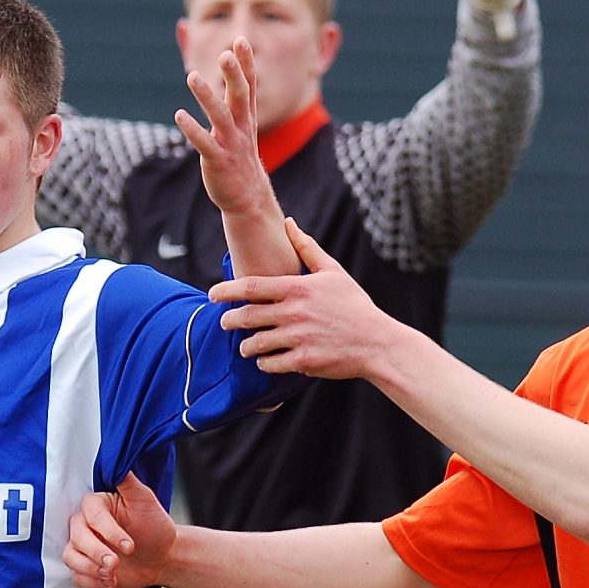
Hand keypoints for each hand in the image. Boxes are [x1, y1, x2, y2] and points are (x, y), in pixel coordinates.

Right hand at [63, 474, 177, 587]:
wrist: (163, 556)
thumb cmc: (154, 525)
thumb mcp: (144, 499)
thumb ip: (127, 480)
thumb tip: (113, 456)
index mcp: (96, 505)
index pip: (91, 516)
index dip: (108, 531)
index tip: (129, 545)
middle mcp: (85, 525)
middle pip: (76, 538)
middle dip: (96, 554)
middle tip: (116, 564)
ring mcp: (83, 547)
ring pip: (70, 557)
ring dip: (91, 569)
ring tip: (114, 574)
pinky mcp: (85, 567)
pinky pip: (76, 575)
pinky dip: (92, 581)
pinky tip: (111, 581)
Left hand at [177, 38, 271, 217]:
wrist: (247, 199)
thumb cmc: (240, 158)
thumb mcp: (242, 127)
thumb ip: (236, 101)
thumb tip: (232, 75)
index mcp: (246, 118)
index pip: (248, 86)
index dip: (246, 63)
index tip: (241, 40)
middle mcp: (241, 128)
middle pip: (239, 96)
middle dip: (234, 75)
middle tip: (226, 54)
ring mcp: (230, 144)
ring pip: (220, 117)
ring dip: (207, 97)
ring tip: (192, 76)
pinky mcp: (218, 161)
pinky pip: (204, 144)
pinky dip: (192, 130)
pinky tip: (179, 115)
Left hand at [210, 218, 387, 379]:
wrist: (376, 342)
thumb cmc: (353, 305)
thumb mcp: (332, 272)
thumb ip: (306, 248)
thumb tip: (289, 223)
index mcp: (297, 289)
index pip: (250, 287)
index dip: (226, 290)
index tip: (212, 294)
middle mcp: (294, 313)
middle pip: (246, 317)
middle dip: (230, 321)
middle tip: (225, 322)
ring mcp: (298, 338)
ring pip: (255, 344)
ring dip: (246, 346)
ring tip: (246, 345)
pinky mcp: (303, 361)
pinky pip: (270, 364)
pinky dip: (264, 362)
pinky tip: (265, 359)